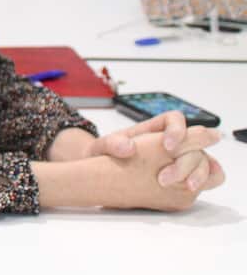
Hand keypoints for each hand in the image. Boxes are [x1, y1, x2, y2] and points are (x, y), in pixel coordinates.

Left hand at [89, 111, 225, 192]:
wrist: (104, 174)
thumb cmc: (106, 155)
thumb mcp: (103, 146)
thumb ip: (112, 143)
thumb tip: (128, 147)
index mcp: (154, 128)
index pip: (175, 120)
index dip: (177, 130)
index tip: (167, 146)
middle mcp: (172, 142)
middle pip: (194, 143)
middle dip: (185, 160)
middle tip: (166, 178)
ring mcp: (180, 160)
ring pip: (204, 160)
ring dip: (201, 172)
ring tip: (188, 187)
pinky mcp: (183, 177)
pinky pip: (205, 176)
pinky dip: (207, 181)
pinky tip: (196, 189)